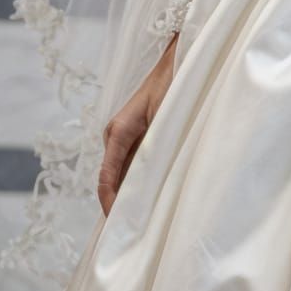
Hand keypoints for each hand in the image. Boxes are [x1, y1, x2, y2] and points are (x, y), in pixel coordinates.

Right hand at [98, 37, 177, 216]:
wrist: (184, 56)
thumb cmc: (178, 83)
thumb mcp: (167, 120)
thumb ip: (155, 151)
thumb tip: (148, 186)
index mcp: (119, 131)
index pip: (107, 178)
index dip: (110, 204)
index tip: (117, 226)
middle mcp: (116, 133)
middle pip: (111, 179)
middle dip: (119, 205)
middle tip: (131, 234)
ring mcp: (125, 133)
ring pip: (121, 173)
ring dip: (129, 193)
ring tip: (139, 222)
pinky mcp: (136, 132)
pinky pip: (131, 163)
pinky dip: (137, 181)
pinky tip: (148, 196)